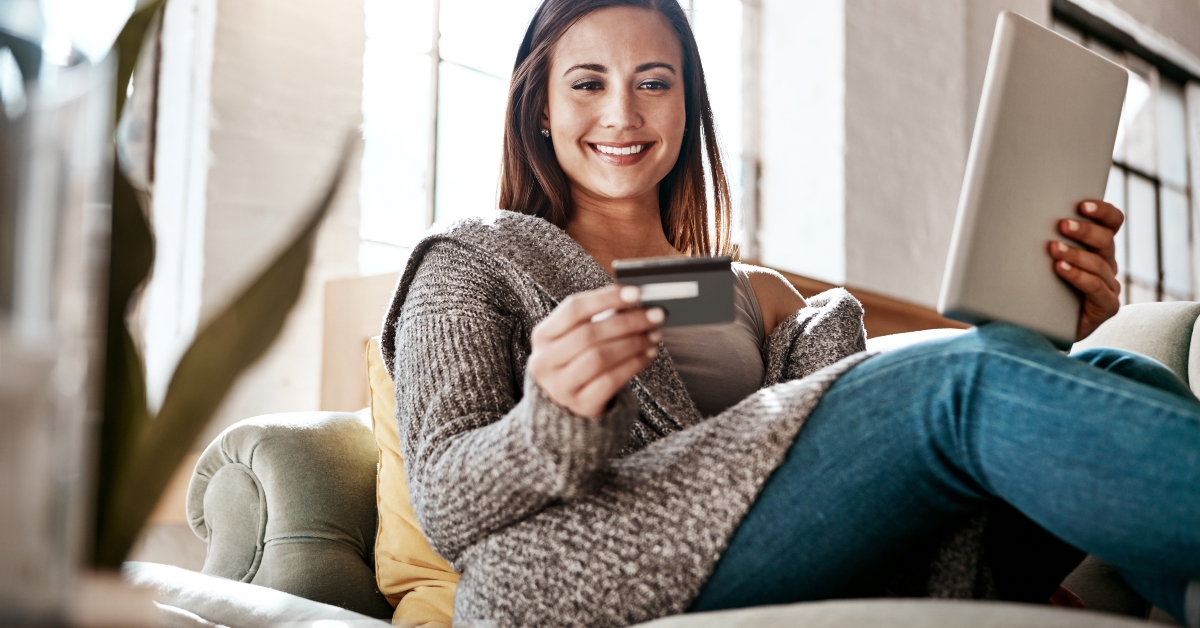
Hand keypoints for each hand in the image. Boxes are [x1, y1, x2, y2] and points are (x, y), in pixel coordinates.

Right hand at [527, 285, 663, 417]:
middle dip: (628, 322)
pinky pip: (611, 381)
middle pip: (589, 334)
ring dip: (633, 343)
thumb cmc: (578, 360)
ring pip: (600, 357)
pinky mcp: (580, 405)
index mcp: (543, 335)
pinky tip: (648, 354)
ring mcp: (560, 386)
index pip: (573, 309)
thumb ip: (600, 317)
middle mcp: (545, 361)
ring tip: (654, 335)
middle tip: (655, 315)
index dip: (606, 298)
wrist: (569, 404)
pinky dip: (634, 364)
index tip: (636, 293)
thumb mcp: (577, 337)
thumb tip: (637, 301)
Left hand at [1048, 200, 1123, 341]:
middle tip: (1062, 225)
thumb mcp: (1038, 260)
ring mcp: (1109, 285)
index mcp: (1097, 246)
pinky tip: (1060, 269)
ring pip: (1099, 263)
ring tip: (1053, 248)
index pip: (1112, 222)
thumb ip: (1040, 238)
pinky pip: (1096, 288)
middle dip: (1085, 230)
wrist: (1039, 326)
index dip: (1102, 211)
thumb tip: (1014, 212)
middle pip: (1106, 240)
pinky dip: (1078, 276)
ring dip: (1075, 254)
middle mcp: (1107, 263)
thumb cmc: (1036, 286)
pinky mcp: (1107, 306)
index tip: (1082, 204)